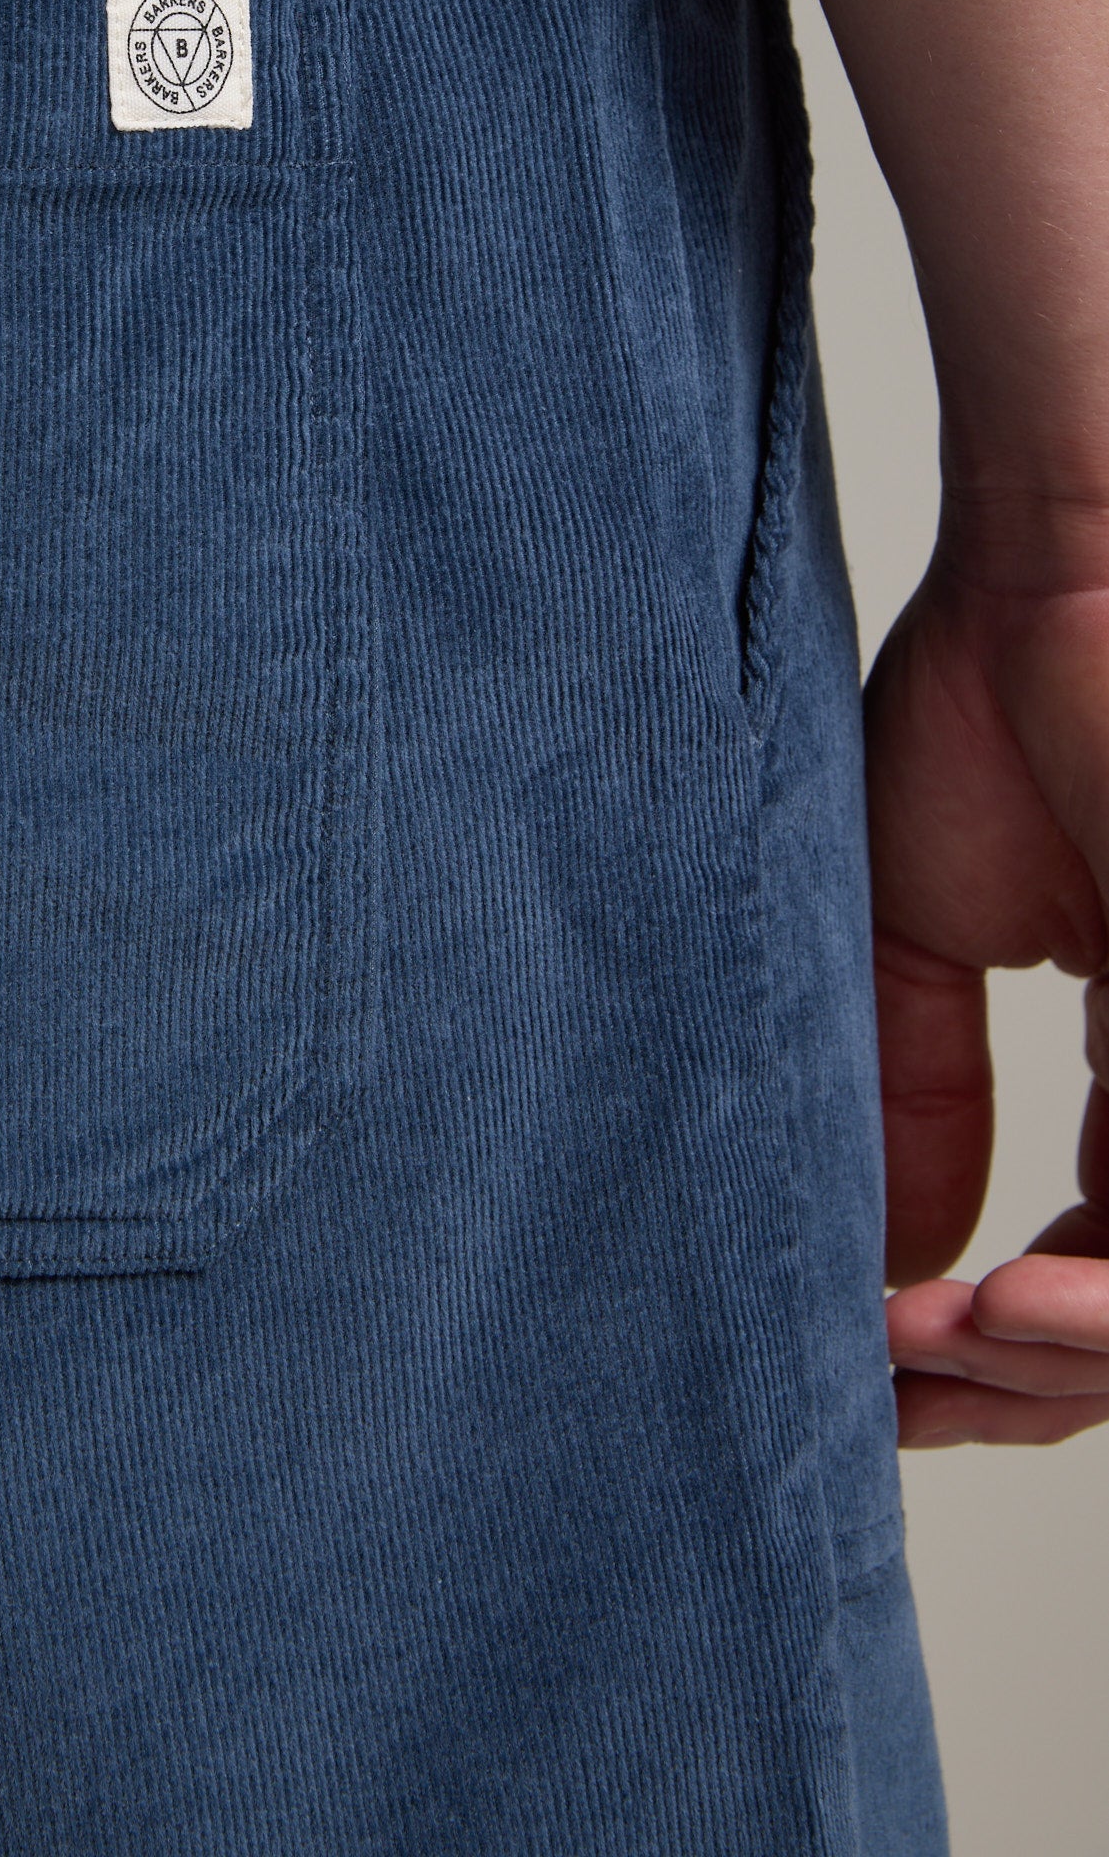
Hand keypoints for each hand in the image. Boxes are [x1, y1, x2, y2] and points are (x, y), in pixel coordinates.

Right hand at [865, 529, 1108, 1444]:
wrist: (1061, 560)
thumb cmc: (992, 694)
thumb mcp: (918, 930)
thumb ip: (915, 1097)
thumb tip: (894, 1270)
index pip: (1103, 1278)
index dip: (986, 1351)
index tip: (864, 1357)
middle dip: (1016, 1389)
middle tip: (891, 1375)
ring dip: (1054, 1370)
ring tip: (927, 1343)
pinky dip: (1100, 1310)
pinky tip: (991, 1306)